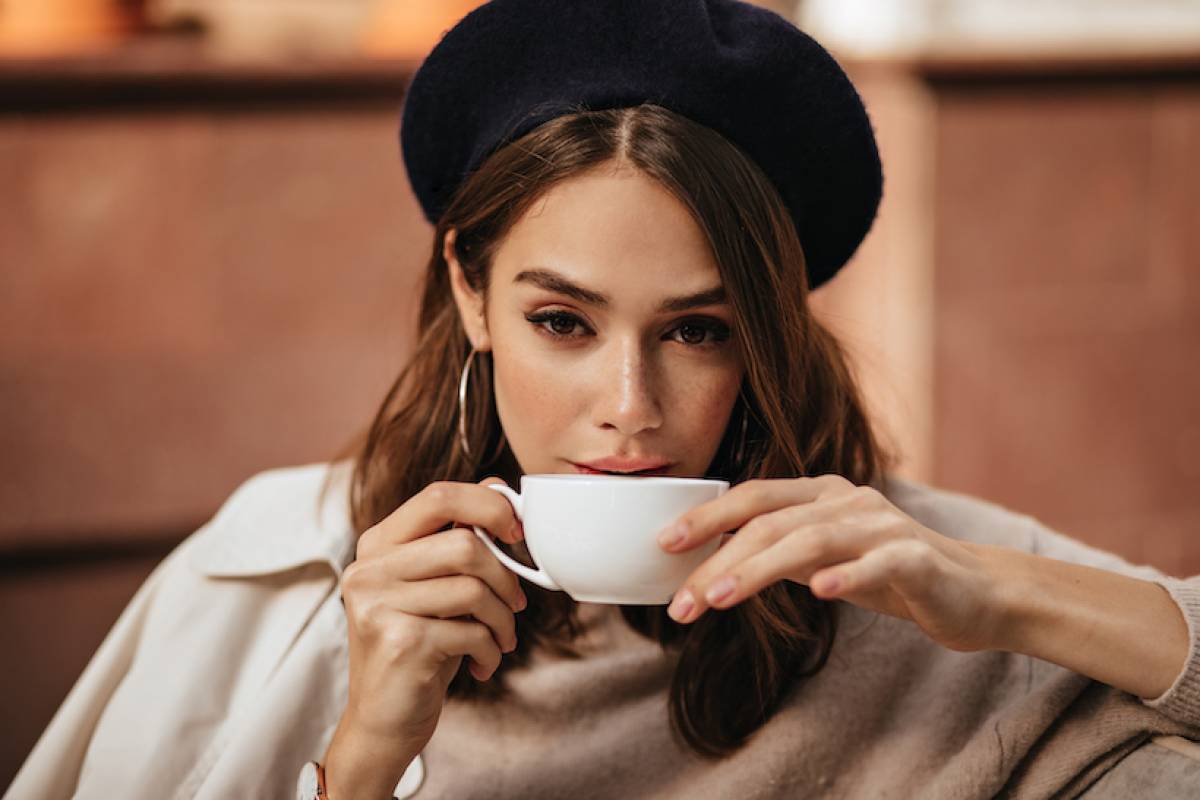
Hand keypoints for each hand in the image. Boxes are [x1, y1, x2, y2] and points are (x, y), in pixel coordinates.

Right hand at [326, 477, 527, 796]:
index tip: (516, 533)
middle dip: (506, 576)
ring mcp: (378, 605)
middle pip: (464, 544)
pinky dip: (491, 649)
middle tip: (516, 602)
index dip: (489, 505)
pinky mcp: (398, 643)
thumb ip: (456, 541)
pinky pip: (471, 631)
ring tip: (501, 637)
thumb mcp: (435, 587)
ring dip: (503, 618)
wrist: (384, 721)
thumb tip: (501, 488)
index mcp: (378, 544)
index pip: (439, 496)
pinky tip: (483, 663)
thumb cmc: (419, 647)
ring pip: (473, 589)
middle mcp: (369, 570)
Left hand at [658, 475, 1005, 652]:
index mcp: (823, 494)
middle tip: (681, 599)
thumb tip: (712, 560)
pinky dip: (847, 575)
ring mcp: (884, 526)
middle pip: (771, 522)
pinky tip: (818, 593)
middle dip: (718, 558)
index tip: (663, 544)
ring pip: (810, 540)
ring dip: (758, 570)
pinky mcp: (917, 558)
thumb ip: (777, 552)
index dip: (706, 516)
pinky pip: (878, 563)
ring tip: (717, 599)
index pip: (754, 499)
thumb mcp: (824, 559)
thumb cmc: (890, 574)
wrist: (974, 594)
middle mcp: (849, 501)